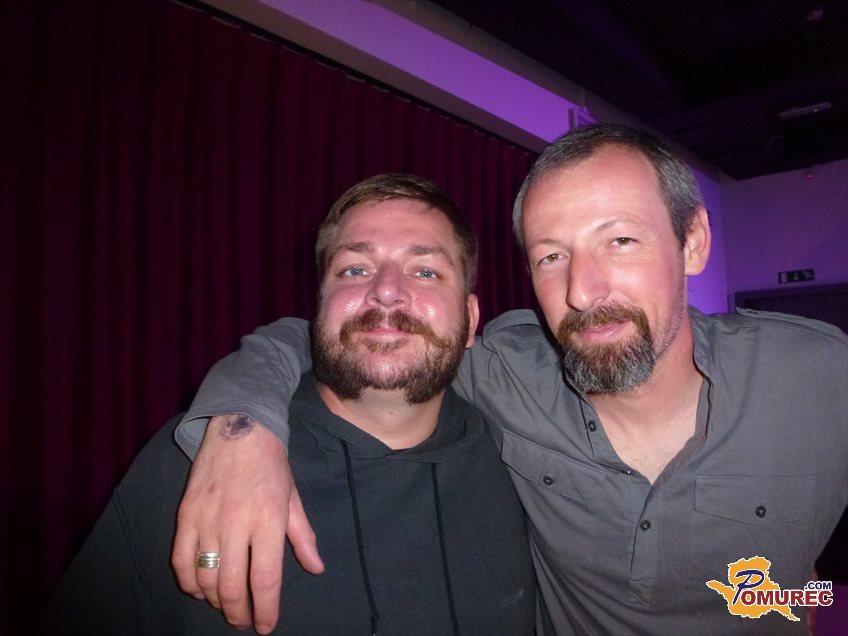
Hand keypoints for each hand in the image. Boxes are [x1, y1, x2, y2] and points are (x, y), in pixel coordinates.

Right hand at [172, 414, 323, 632]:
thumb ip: (303, 537)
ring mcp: (206, 519)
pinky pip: (181, 561)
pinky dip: (189, 583)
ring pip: (205, 579)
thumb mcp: (293, 498)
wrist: (239, 426)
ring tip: (227, 605)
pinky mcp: (185, 514)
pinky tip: (200, 589)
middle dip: (239, 614)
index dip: (265, 609)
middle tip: (244, 622)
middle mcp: (236, 523)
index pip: (265, 579)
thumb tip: (316, 568)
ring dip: (216, 601)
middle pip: (232, 586)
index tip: (266, 626)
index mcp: (268, 519)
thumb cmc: (272, 464)